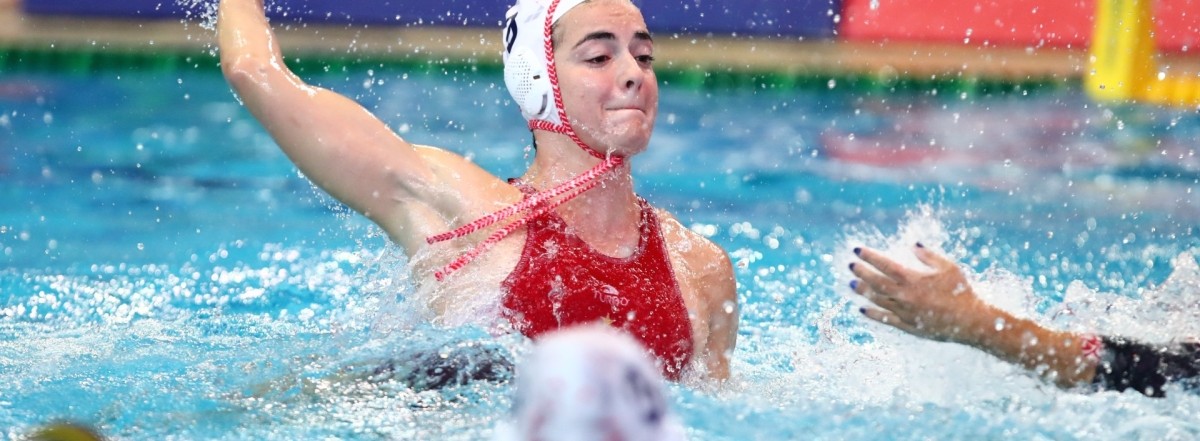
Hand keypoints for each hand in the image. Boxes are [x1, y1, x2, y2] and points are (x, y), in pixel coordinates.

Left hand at [849, 244, 997, 345]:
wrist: (971, 321)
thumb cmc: (962, 291)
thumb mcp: (949, 267)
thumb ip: (929, 256)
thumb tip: (913, 245)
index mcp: (913, 279)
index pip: (885, 265)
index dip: (869, 256)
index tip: (857, 249)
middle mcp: (905, 296)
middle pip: (876, 282)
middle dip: (861, 272)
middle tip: (850, 266)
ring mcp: (905, 312)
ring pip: (877, 300)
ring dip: (863, 291)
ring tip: (851, 284)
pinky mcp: (908, 326)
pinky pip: (886, 319)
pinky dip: (873, 314)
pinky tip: (862, 309)